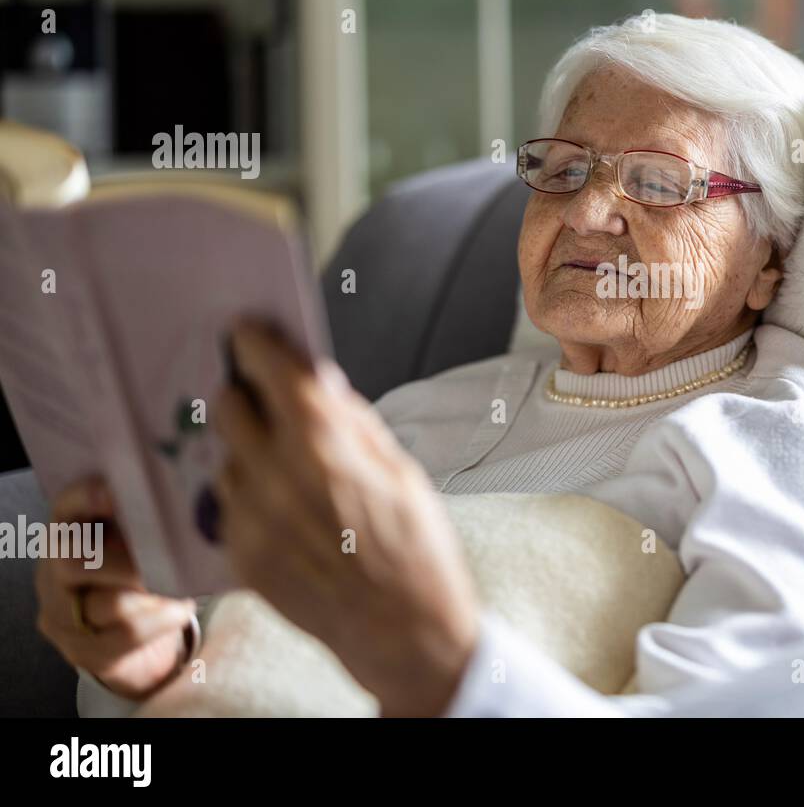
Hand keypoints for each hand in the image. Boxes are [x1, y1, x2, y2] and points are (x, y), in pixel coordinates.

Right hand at [35, 476, 196, 700]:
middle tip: (173, 558)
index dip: (84, 497)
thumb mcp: (135, 541)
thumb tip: (182, 497)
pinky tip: (180, 609)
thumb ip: (144, 518)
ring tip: (185, 586)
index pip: (64, 507)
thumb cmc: (136, 574)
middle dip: (134, 560)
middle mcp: (52, 574)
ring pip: (114, 603)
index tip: (112, 493)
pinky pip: (128, 634)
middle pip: (77, 560)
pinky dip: (164, 619)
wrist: (132, 641)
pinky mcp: (81, 651)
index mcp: (66, 534)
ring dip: (160, 594)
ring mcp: (61, 617)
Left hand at [214, 321, 479, 715]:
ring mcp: (252, 520)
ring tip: (291, 474)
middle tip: (268, 401)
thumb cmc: (417, 549)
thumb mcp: (401, 469)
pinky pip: (228, 506)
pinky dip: (250, 498)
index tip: (246, 332)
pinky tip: (288, 514)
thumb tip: (319, 381)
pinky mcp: (241, 555)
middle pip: (228, 408)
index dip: (253, 343)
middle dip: (247, 396)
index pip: (269, 370)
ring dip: (249, 452)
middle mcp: (277, 477)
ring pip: (227, 458)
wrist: (405, 629)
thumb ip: (352, 420)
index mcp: (324, 444)